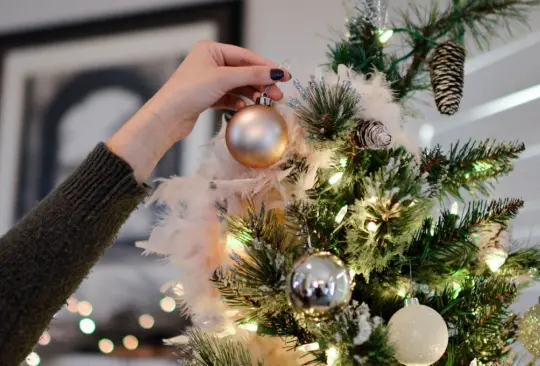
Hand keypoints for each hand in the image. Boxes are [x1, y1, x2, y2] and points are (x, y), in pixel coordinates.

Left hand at [107, 41, 290, 181]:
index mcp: (211, 50)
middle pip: (243, 71)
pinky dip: (239, 102)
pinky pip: (230, 97)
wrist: (168, 117)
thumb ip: (252, 74)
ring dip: (252, 94)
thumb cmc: (189, 92)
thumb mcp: (224, 79)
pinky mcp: (208, 97)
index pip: (245, 56)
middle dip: (261, 83)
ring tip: (265, 102)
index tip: (283, 75)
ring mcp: (209, 81)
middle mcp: (210, 63)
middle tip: (277, 95)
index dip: (266, 66)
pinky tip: (245, 108)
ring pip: (238, 86)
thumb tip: (276, 72)